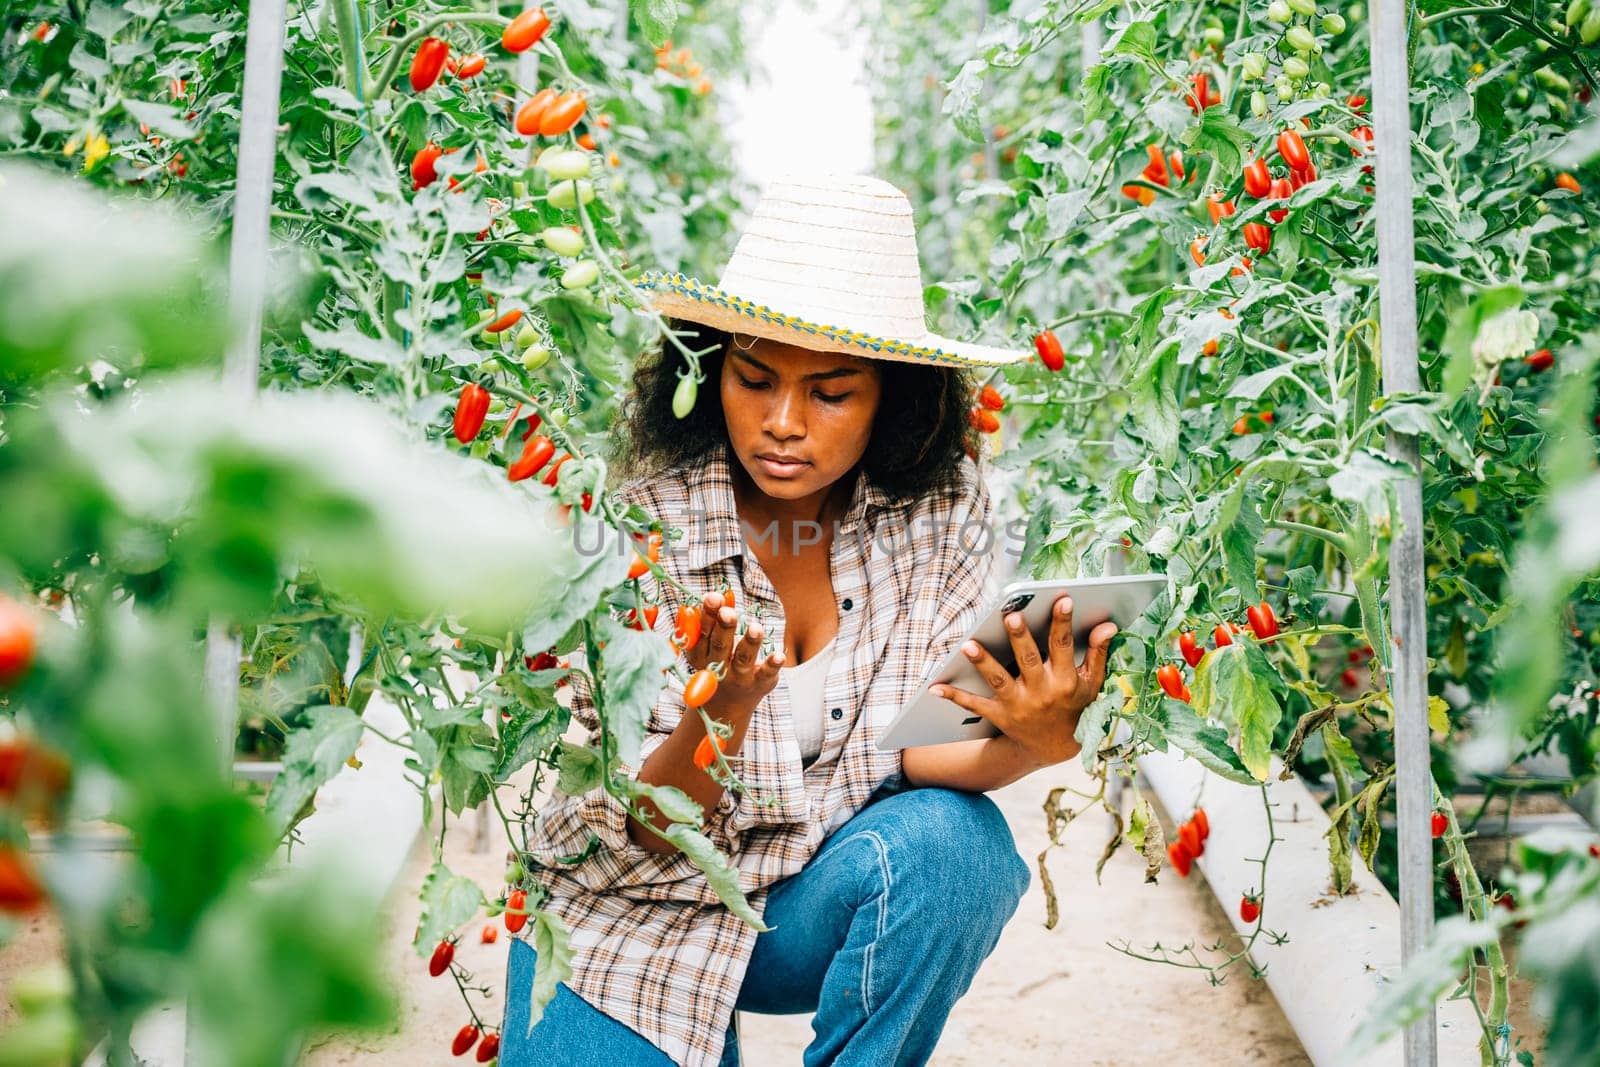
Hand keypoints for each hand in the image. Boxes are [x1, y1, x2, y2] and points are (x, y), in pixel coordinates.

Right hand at [682, 591, 783, 717]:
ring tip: (755, 628)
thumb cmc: (716, 663)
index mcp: (700, 655)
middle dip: (724, 627)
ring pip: (743, 658)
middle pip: (720, 645)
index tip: (713, 597)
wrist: (726, 706)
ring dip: (749, 643)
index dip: (707, 615)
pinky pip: (766, 673)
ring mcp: (739, 677)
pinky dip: (772, 665)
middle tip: (728, 612)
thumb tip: (723, 593)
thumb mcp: (709, 644)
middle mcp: (717, 667)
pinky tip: (779, 655)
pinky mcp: (759, 682)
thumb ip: (716, 618)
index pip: (702, 634)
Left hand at [931, 595, 1116, 768]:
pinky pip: (975, 704)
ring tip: (968, 644)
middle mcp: (1042, 692)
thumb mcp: (1092, 684)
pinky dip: (954, 696)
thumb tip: (1108, 625)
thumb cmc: (1074, 708)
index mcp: (1065, 681)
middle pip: (1029, 660)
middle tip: (1011, 616)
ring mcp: (1019, 705)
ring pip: (999, 680)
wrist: (1053, 749)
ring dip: (983, 663)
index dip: (1063, 623)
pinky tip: (935, 686)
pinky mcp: (1000, 716)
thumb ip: (1098, 654)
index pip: (1064, 646)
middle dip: (1020, 638)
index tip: (1061, 600)